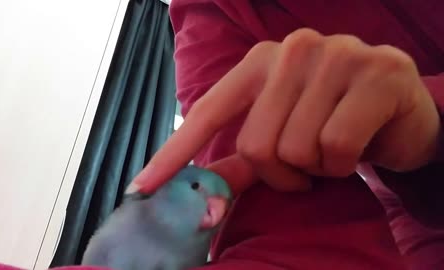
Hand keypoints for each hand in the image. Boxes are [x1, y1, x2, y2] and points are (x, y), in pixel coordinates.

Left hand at [127, 28, 440, 194]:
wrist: (399, 109)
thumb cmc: (331, 121)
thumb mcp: (282, 136)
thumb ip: (242, 158)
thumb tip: (203, 190)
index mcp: (258, 62)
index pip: (207, 113)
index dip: (173, 155)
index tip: (142, 189)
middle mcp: (292, 50)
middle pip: (256, 145)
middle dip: (281, 174)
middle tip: (304, 167)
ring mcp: (336, 56)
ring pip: (296, 150)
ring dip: (315, 169)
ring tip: (332, 151)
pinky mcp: (376, 75)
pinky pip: (336, 147)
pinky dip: (345, 165)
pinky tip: (359, 146)